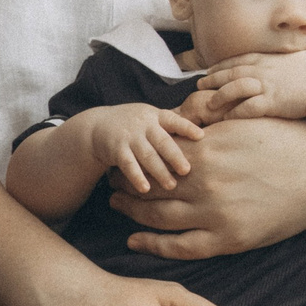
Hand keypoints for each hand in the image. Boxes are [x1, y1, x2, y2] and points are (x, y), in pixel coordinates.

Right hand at [71, 101, 203, 194]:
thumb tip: (207, 138)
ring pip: (147, 155)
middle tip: (188, 170)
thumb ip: (174, 128)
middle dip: (175, 156)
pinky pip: (128, 164)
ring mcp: (129, 136)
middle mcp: (144, 124)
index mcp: (157, 116)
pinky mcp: (116, 149)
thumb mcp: (153, 119)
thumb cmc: (136, 126)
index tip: (201, 136)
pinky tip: (145, 189)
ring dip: (159, 171)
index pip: (174, 120)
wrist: (98, 126)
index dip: (187, 128)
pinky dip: (137, 177)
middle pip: (162, 141)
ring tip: (171, 185)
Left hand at [110, 114, 305, 258]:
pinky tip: (136, 240)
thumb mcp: (244, 123)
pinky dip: (153, 245)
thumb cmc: (288, 142)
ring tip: (118, 207)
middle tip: (110, 184)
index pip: (154, 154)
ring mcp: (215, 213)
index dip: (134, 157)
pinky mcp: (228, 239)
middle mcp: (205, 181)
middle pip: (149, 186)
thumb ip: (209, 126)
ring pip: (157, 217)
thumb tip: (177, 122)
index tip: (122, 157)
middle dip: (125, 185)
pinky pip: (180, 247)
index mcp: (207, 149)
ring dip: (131, 212)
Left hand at [190, 50, 305, 123]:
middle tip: (199, 85)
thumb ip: (281, 61)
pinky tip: (226, 119)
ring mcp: (266, 86)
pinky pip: (247, 108)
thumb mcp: (295, 59)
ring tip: (207, 104)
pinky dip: (234, 113)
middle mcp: (262, 70)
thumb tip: (281, 60)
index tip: (209, 70)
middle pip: (230, 73)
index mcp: (267, 59)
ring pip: (234, 88)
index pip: (237, 60)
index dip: (220, 66)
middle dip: (212, 79)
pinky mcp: (271, 102)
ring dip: (219, 96)